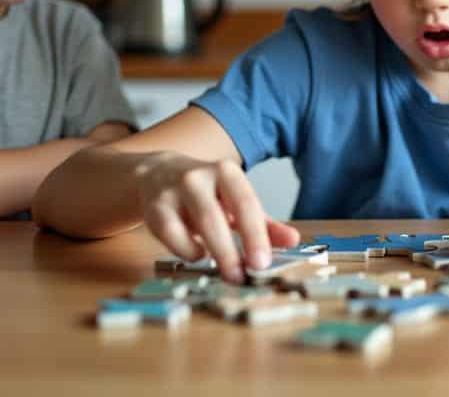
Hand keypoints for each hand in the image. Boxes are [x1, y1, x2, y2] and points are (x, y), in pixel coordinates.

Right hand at [133, 152, 299, 282]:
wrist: (158, 175)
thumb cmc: (207, 194)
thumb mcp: (236, 203)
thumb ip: (265, 223)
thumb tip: (294, 241)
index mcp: (226, 173)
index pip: (246, 204)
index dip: (255, 235)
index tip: (263, 263)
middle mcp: (198, 177)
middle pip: (215, 217)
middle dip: (231, 250)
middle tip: (245, 276)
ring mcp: (173, 191)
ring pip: (191, 225)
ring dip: (213, 253)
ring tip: (229, 273)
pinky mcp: (154, 208)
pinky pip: (170, 234)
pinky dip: (186, 249)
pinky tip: (198, 255)